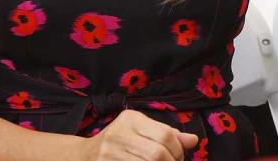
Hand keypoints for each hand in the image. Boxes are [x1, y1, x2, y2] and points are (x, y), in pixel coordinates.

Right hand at [82, 110, 198, 160]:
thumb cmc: (119, 141)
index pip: (165, 134)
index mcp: (131, 119)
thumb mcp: (141, 130)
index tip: (180, 156)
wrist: (84, 156)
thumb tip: (193, 140)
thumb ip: (167, 134)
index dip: (178, 149)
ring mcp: (109, 154)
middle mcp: (119, 134)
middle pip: (157, 154)